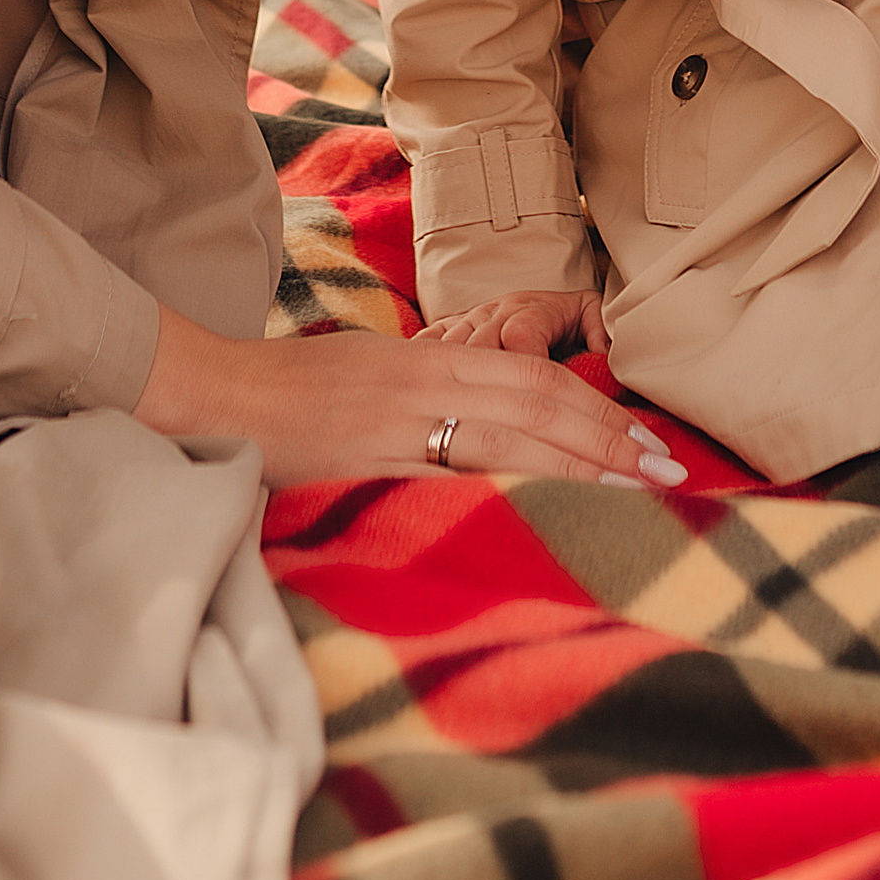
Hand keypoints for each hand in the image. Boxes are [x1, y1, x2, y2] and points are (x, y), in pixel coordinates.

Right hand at [133, 300, 684, 489]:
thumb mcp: (373, 383)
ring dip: (583, 466)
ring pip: (512, 437)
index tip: (646, 444)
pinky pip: (451, 479)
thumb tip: (493, 437)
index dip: (598, 410)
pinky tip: (547, 519)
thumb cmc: (290, 396)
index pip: (535, 379)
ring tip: (637, 496)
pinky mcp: (369, 462)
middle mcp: (424, 381)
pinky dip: (508, 494)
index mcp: (428, 360)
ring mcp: (398, 422)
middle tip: (668, 472)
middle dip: (611, 438)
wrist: (211, 395)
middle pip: (540, 402)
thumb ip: (432, 401)